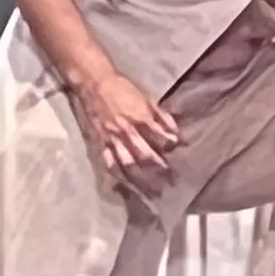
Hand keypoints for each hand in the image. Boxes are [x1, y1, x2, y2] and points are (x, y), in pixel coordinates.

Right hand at [67, 68, 182, 197]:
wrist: (95, 83)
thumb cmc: (122, 88)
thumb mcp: (146, 98)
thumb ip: (160, 116)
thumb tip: (175, 132)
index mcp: (140, 118)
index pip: (159, 138)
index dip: (170, 149)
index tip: (179, 159)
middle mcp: (127, 131)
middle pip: (145, 156)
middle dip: (158, 170)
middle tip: (170, 183)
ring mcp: (113, 139)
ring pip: (128, 164)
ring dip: (141, 179)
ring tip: (151, 192)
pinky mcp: (100, 143)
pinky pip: (109, 162)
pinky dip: (118, 176)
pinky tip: (125, 186)